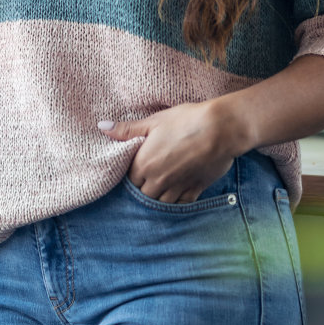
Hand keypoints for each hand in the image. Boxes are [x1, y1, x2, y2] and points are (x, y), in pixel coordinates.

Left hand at [98, 100, 250, 203]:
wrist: (221, 129)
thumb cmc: (186, 120)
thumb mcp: (154, 121)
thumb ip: (127, 129)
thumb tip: (102, 127)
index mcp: (144, 164)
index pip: (129, 180)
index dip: (132, 175)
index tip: (136, 168)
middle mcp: (158, 180)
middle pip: (143, 195)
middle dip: (144, 188)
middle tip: (149, 178)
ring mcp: (177, 187)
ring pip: (161, 203)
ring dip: (159, 197)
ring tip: (162, 187)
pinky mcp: (195, 190)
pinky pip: (182, 204)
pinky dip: (178, 201)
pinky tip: (178, 193)